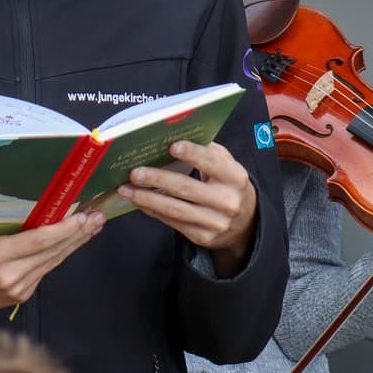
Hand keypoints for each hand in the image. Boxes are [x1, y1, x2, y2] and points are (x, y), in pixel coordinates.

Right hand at [0, 210, 102, 318]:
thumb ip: (1, 224)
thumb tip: (33, 205)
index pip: (39, 239)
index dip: (65, 228)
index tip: (83, 216)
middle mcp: (9, 275)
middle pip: (52, 252)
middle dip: (78, 234)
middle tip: (97, 217)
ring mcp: (17, 289)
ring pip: (53, 262)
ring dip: (74, 244)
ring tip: (91, 227)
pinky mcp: (21, 297)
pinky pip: (44, 271)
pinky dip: (58, 255)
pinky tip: (70, 243)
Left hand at [118, 141, 257, 275]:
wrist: (245, 224)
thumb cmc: (228, 185)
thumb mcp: (227, 166)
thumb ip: (208, 151)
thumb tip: (175, 136)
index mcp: (235, 177)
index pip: (213, 163)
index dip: (193, 154)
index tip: (172, 146)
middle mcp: (227, 201)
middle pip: (187, 188)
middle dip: (157, 179)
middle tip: (134, 172)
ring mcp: (215, 222)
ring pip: (175, 209)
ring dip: (147, 198)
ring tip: (126, 189)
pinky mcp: (202, 237)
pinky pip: (172, 222)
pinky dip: (152, 211)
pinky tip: (138, 201)